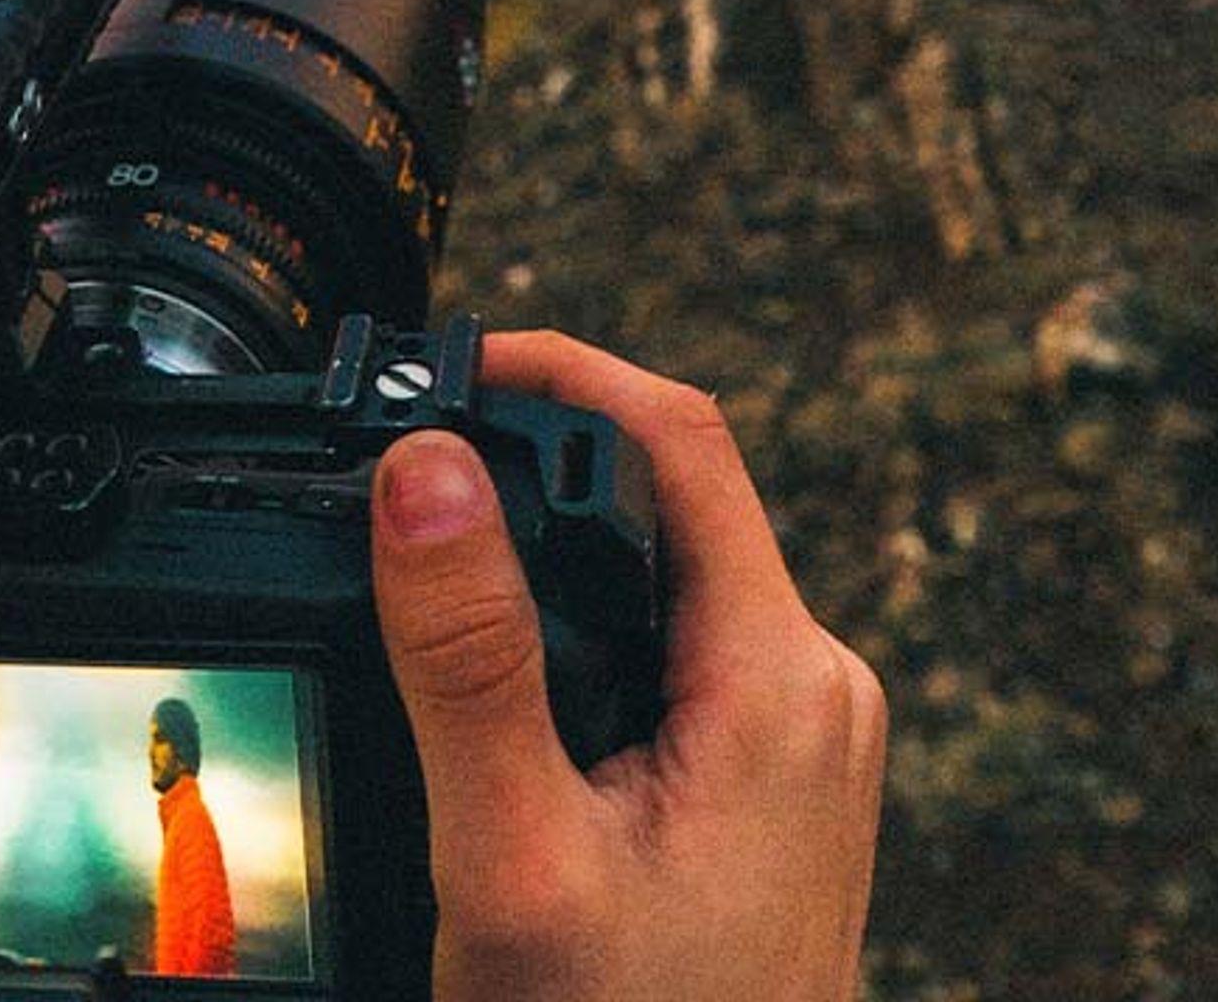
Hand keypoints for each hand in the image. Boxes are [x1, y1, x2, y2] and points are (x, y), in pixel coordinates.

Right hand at [369, 330, 886, 1001]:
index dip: (558, 370)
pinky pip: (672, 665)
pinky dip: (579, 642)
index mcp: (783, 679)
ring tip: (425, 563)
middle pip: (671, 505)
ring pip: (665, 588)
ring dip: (552, 561)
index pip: (678, 439)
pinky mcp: (770, 796)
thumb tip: (424, 469)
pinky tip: (493, 689)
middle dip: (537, 468)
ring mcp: (801, 748)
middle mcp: (815, 692)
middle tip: (402, 464)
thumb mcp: (515, 857)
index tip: (444, 359)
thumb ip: (469, 659)